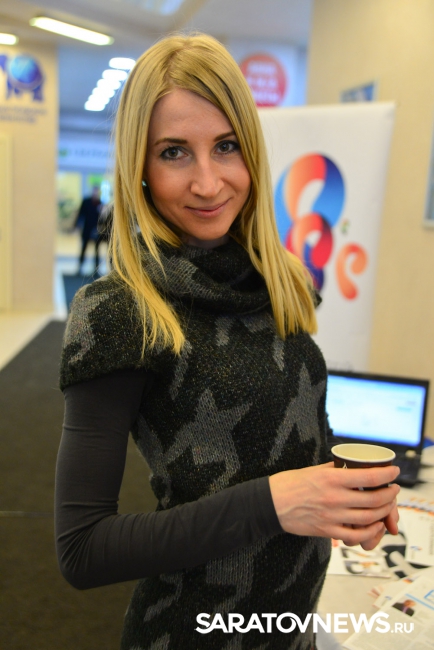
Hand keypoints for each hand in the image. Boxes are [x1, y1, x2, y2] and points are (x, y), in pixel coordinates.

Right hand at [269, 461, 399, 547]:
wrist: (270, 504)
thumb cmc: (290, 484)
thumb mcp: (314, 470)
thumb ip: (335, 469)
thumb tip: (352, 465)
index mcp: (331, 479)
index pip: (369, 478)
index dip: (387, 475)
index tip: (394, 471)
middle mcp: (334, 498)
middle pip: (374, 499)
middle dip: (390, 494)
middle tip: (394, 489)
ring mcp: (332, 517)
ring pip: (369, 518)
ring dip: (384, 512)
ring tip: (387, 505)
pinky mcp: (327, 531)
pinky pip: (356, 535)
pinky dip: (370, 531)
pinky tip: (374, 525)